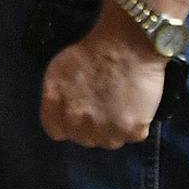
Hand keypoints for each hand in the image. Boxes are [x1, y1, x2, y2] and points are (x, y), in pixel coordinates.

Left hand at [41, 15, 168, 147]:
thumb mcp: (57, 70)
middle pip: (83, 139)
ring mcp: (106, 129)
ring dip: (112, 130)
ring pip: (108, 142)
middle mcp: (78, 121)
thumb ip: (55, 96)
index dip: (65, 123)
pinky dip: (134, 126)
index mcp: (56, 105)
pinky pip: (131, 137)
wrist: (126, 45)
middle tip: (101, 110)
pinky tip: (133, 108)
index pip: (55, 131)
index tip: (76, 115)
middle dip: (90, 127)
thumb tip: (62, 114)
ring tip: (118, 110)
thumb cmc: (89, 52)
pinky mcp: (132, 131)